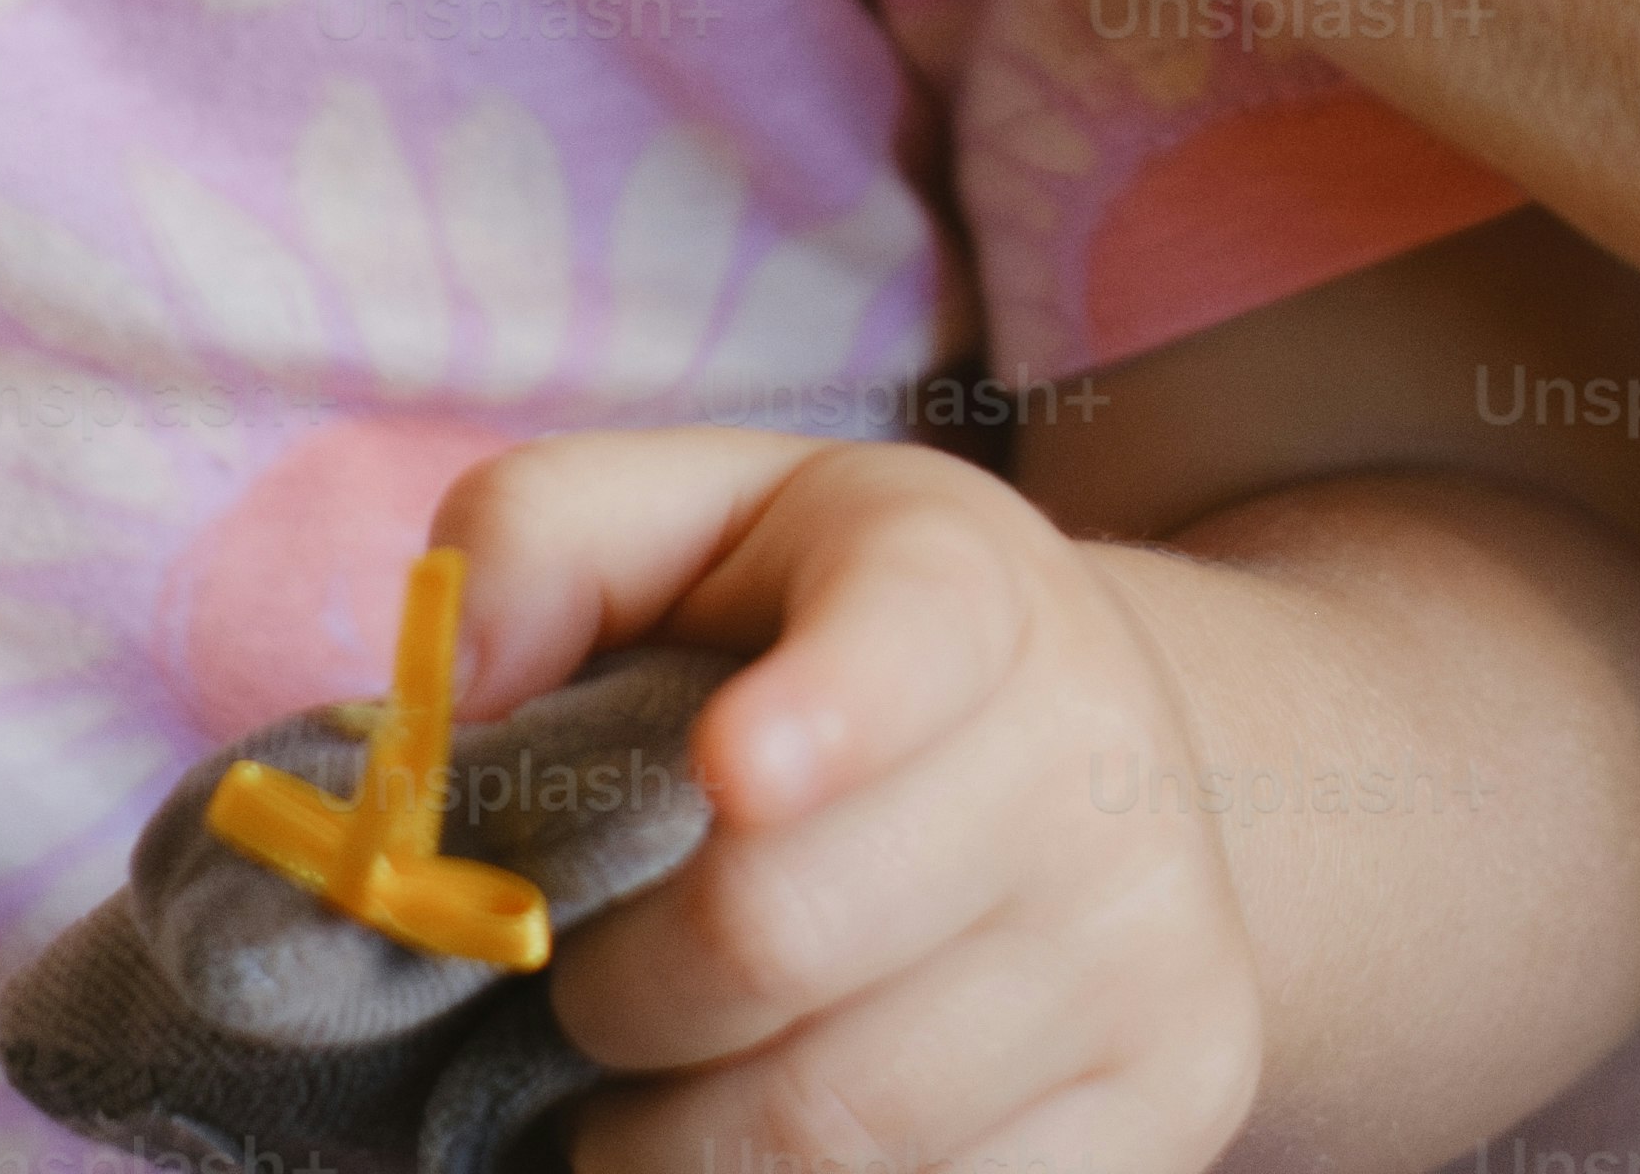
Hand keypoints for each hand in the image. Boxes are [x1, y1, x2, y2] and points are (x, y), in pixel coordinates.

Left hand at [432, 425, 1263, 1173]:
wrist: (1107, 759)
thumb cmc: (825, 647)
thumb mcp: (692, 527)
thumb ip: (541, 543)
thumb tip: (454, 688)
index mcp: (968, 584)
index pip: (911, 638)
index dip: (824, 711)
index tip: (732, 767)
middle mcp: (1099, 761)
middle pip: (780, 940)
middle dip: (616, 999)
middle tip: (585, 991)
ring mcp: (1159, 949)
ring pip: (843, 1131)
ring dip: (676, 1146)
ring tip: (650, 1091)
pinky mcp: (1186, 1106)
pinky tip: (760, 1149)